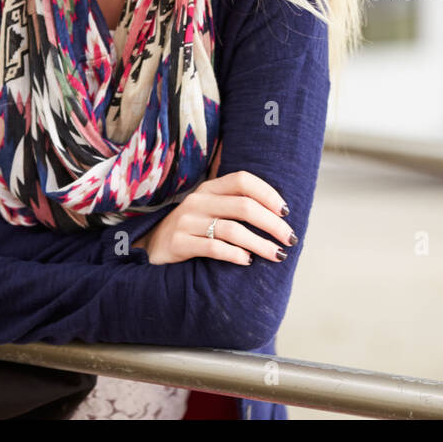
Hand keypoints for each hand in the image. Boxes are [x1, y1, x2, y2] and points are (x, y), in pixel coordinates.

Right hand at [133, 142, 296, 265]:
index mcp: (210, 188)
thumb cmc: (194, 228)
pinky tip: (248, 261)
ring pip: (232, 229)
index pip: (243, 180)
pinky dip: (235, 254)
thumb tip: (280, 211)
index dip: (268, 193)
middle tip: (289, 238)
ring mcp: (187, 221)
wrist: (154, 246)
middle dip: (272, 223)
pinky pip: (214, 248)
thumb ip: (236, 203)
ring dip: (259, 243)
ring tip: (276, 254)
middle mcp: (198, 201)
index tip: (286, 212)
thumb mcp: (211, 208)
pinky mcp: (179, 243)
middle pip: (244, 206)